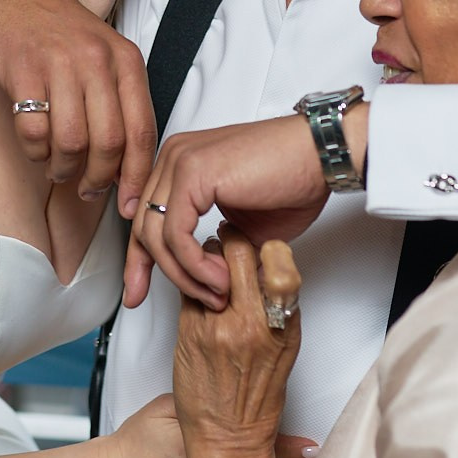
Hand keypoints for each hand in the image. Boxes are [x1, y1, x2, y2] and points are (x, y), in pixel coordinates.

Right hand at [0, 0, 155, 199]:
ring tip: (58, 167)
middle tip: (88, 188)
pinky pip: (33, 132)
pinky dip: (35, 152)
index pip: (142, 131)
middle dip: (98, 179)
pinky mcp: (23, 72)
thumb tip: (125, 168)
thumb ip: (119, 104)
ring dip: (64, 168)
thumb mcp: (105, 57)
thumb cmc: (61, 31)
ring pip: (71, 143)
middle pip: (108, 144)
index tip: (130, 203)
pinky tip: (36, 147)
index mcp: (126, 61)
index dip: (137, 176)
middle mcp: (98, 62)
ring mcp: (60, 65)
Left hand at [125, 114, 337, 309]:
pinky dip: (194, 265)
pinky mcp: (192, 172)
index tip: (137, 292)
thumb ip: (216, 248)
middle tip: (163, 300)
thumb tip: (206, 282)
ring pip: (156, 235)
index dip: (139, 258)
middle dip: (149, 271)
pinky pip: (176, 234)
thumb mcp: (243, 227)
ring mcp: (180, 161)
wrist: (320, 157)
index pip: (146, 217)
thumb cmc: (293, 183)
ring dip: (184, 275)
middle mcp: (174, 157)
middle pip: (143, 227)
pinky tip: (218, 279)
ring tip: (216, 294)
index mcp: (180, 164)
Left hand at [174, 229, 303, 457]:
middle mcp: (250, 322)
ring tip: (210, 272)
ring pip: (204, 263)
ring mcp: (215, 326)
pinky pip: (186, 289)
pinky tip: (197, 295)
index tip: (261, 246)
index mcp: (282, 324)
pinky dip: (190, 285)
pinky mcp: (187, 332)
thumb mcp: (285, 348)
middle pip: (236, 250)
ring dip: (206, 260)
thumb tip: (266, 267)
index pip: (278, 259)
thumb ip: (278, 306)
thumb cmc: (257, 397)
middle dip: (231, 240)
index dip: (267, 245)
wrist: (227, 437)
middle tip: (227, 242)